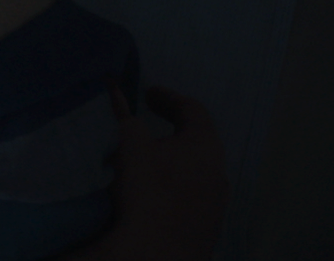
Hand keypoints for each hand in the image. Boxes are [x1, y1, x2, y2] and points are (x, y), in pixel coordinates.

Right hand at [66, 84, 228, 259]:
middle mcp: (218, 172)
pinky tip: (149, 194)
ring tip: (143, 160)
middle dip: (170, 129)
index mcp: (206, 145)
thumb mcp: (129, 143)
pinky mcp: (206, 228)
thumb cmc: (148, 189)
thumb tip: (114, 89)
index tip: (147, 92)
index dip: (167, 96)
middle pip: (196, 141)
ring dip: (170, 160)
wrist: (159, 253)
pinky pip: (189, 195)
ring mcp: (216, 203)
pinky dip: (170, 185)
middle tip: (145, 122)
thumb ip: (124, 114)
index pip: (192, 109)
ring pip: (193, 171)